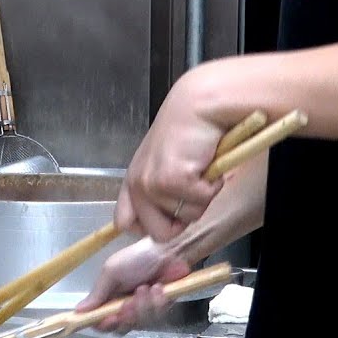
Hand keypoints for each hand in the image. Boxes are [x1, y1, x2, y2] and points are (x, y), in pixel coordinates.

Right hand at [74, 237, 192, 332]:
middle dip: (127, 317)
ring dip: (144, 306)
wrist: (168, 251)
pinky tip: (159, 288)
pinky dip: (158, 303)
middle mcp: (124, 308)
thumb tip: (78, 311)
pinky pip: (158, 317)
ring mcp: (144, 310)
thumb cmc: (136, 258)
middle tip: (129, 302)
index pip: (100, 322)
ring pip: (141, 324)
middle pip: (121, 328)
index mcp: (109, 299)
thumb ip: (97, 293)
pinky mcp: (162, 309)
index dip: (103, 325)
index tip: (109, 319)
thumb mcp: (111, 271)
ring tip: (147, 287)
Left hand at [116, 68, 230, 241]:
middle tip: (195, 189)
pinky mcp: (171, 180)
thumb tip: (167, 225)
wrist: (200, 105)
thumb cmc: (189, 132)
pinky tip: (207, 162)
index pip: (125, 223)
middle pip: (158, 232)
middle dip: (183, 217)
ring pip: (185, 217)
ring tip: (202, 167)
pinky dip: (211, 186)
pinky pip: (199, 202)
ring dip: (202, 196)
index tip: (171, 217)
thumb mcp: (166, 164)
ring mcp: (151, 184)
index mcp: (133, 181)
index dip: (151, 227)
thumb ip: (158, 192)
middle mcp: (137, 185)